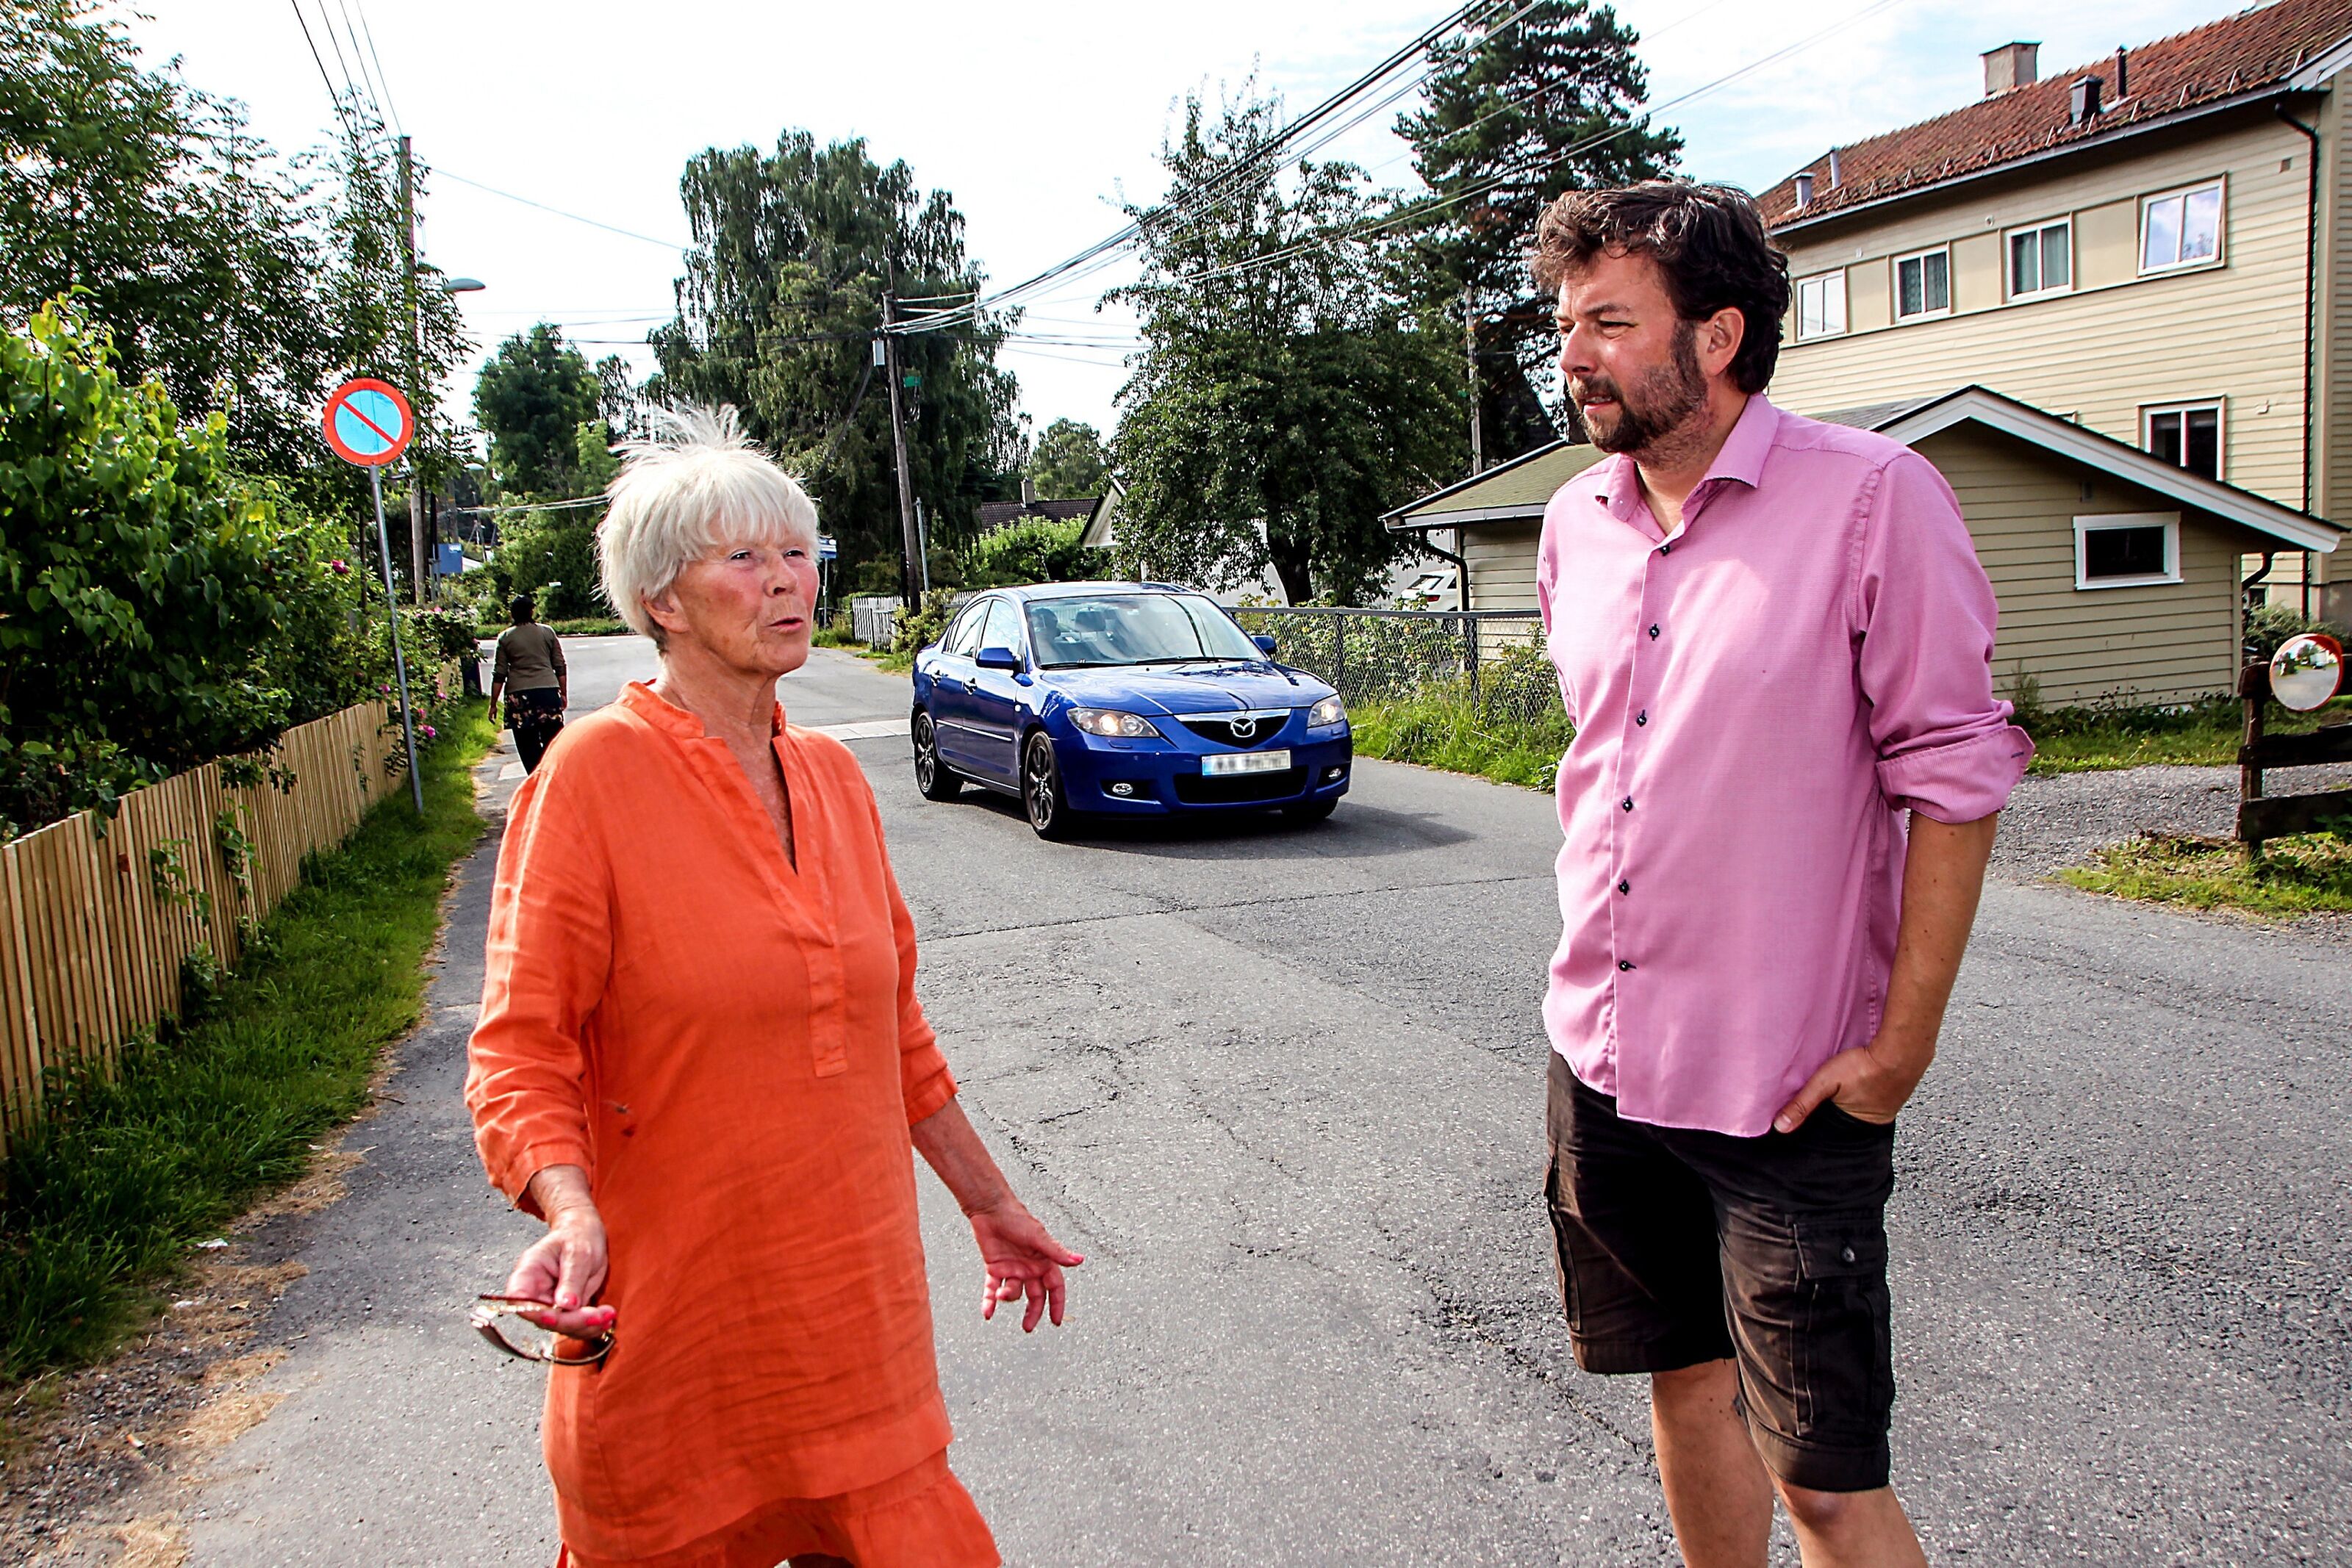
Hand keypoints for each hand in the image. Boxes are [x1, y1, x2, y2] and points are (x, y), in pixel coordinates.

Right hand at [503, 1201, 614, 1338]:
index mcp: (529, 1272)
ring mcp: (549, 1304)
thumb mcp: (577, 1251)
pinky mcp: (565, 1311)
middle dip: (571, 1322)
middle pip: (543, 1319)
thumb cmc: (577, 1236)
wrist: (585, 1235)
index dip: (532, 1312)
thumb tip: (565, 1306)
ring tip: (608, 1314)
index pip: (518, 1299)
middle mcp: (535, 1292)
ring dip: (586, 1327)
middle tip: (597, 1316)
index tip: (554, 1316)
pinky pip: (575, 1326)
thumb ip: (571, 1278)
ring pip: (561, 1327)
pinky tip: (606, 1317)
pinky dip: (591, 1326)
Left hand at [968, 1200, 1082, 1331]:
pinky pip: (992, 1289)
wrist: (990, 1208)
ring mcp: (1012, 1269)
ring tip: (1000, 1296)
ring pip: (1014, 1293)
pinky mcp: (994, 1268)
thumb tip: (1079, 1261)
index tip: (1056, 1321)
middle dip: (1033, 1312)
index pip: (1055, 1287)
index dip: (1057, 1304)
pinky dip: (989, 1301)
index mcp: (1043, 1261)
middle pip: (1035, 1296)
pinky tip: (987, 1313)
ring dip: (1007, 1298)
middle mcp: (1029, 1267)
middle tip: (1028, 1327)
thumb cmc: (1016, 1218)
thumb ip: (1056, 1252)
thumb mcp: (1038, 1237)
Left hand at [1773, 1040, 1921, 1133]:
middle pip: (1846, 1124)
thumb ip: (1802, 1104)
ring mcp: (1888, 1108)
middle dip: (1833, 1117)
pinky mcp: (1895, 1092)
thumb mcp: (1825, 1083)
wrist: (1900, 1048)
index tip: (1807, 1121)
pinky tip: (1858, 1084)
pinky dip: (1863, 1093)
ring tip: (1840, 1094)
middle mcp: (1874, 1122)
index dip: (1819, 1127)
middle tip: (1824, 1104)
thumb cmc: (1864, 1065)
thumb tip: (1781, 1126)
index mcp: (1855, 1128)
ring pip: (1860, 1110)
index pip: (1830, 1135)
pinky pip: (1874, 1097)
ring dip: (1849, 1104)